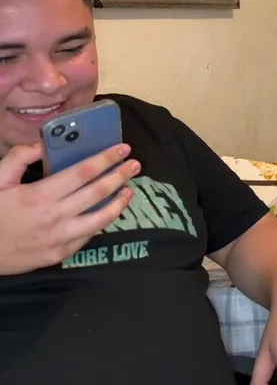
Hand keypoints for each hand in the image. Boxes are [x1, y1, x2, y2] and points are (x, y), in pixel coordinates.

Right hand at [0, 142, 138, 275]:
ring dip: (119, 202)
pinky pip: (88, 236)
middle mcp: (55, 216)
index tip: (122, 149)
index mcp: (40, 195)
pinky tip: (109, 212)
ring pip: (101, 218)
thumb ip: (19, 158)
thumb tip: (43, 144)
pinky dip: (102, 222)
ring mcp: (60, 238)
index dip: (105, 159)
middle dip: (120, 175)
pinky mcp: (60, 254)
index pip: (83, 172)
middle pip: (98, 192)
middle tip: (135, 165)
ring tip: (130, 190)